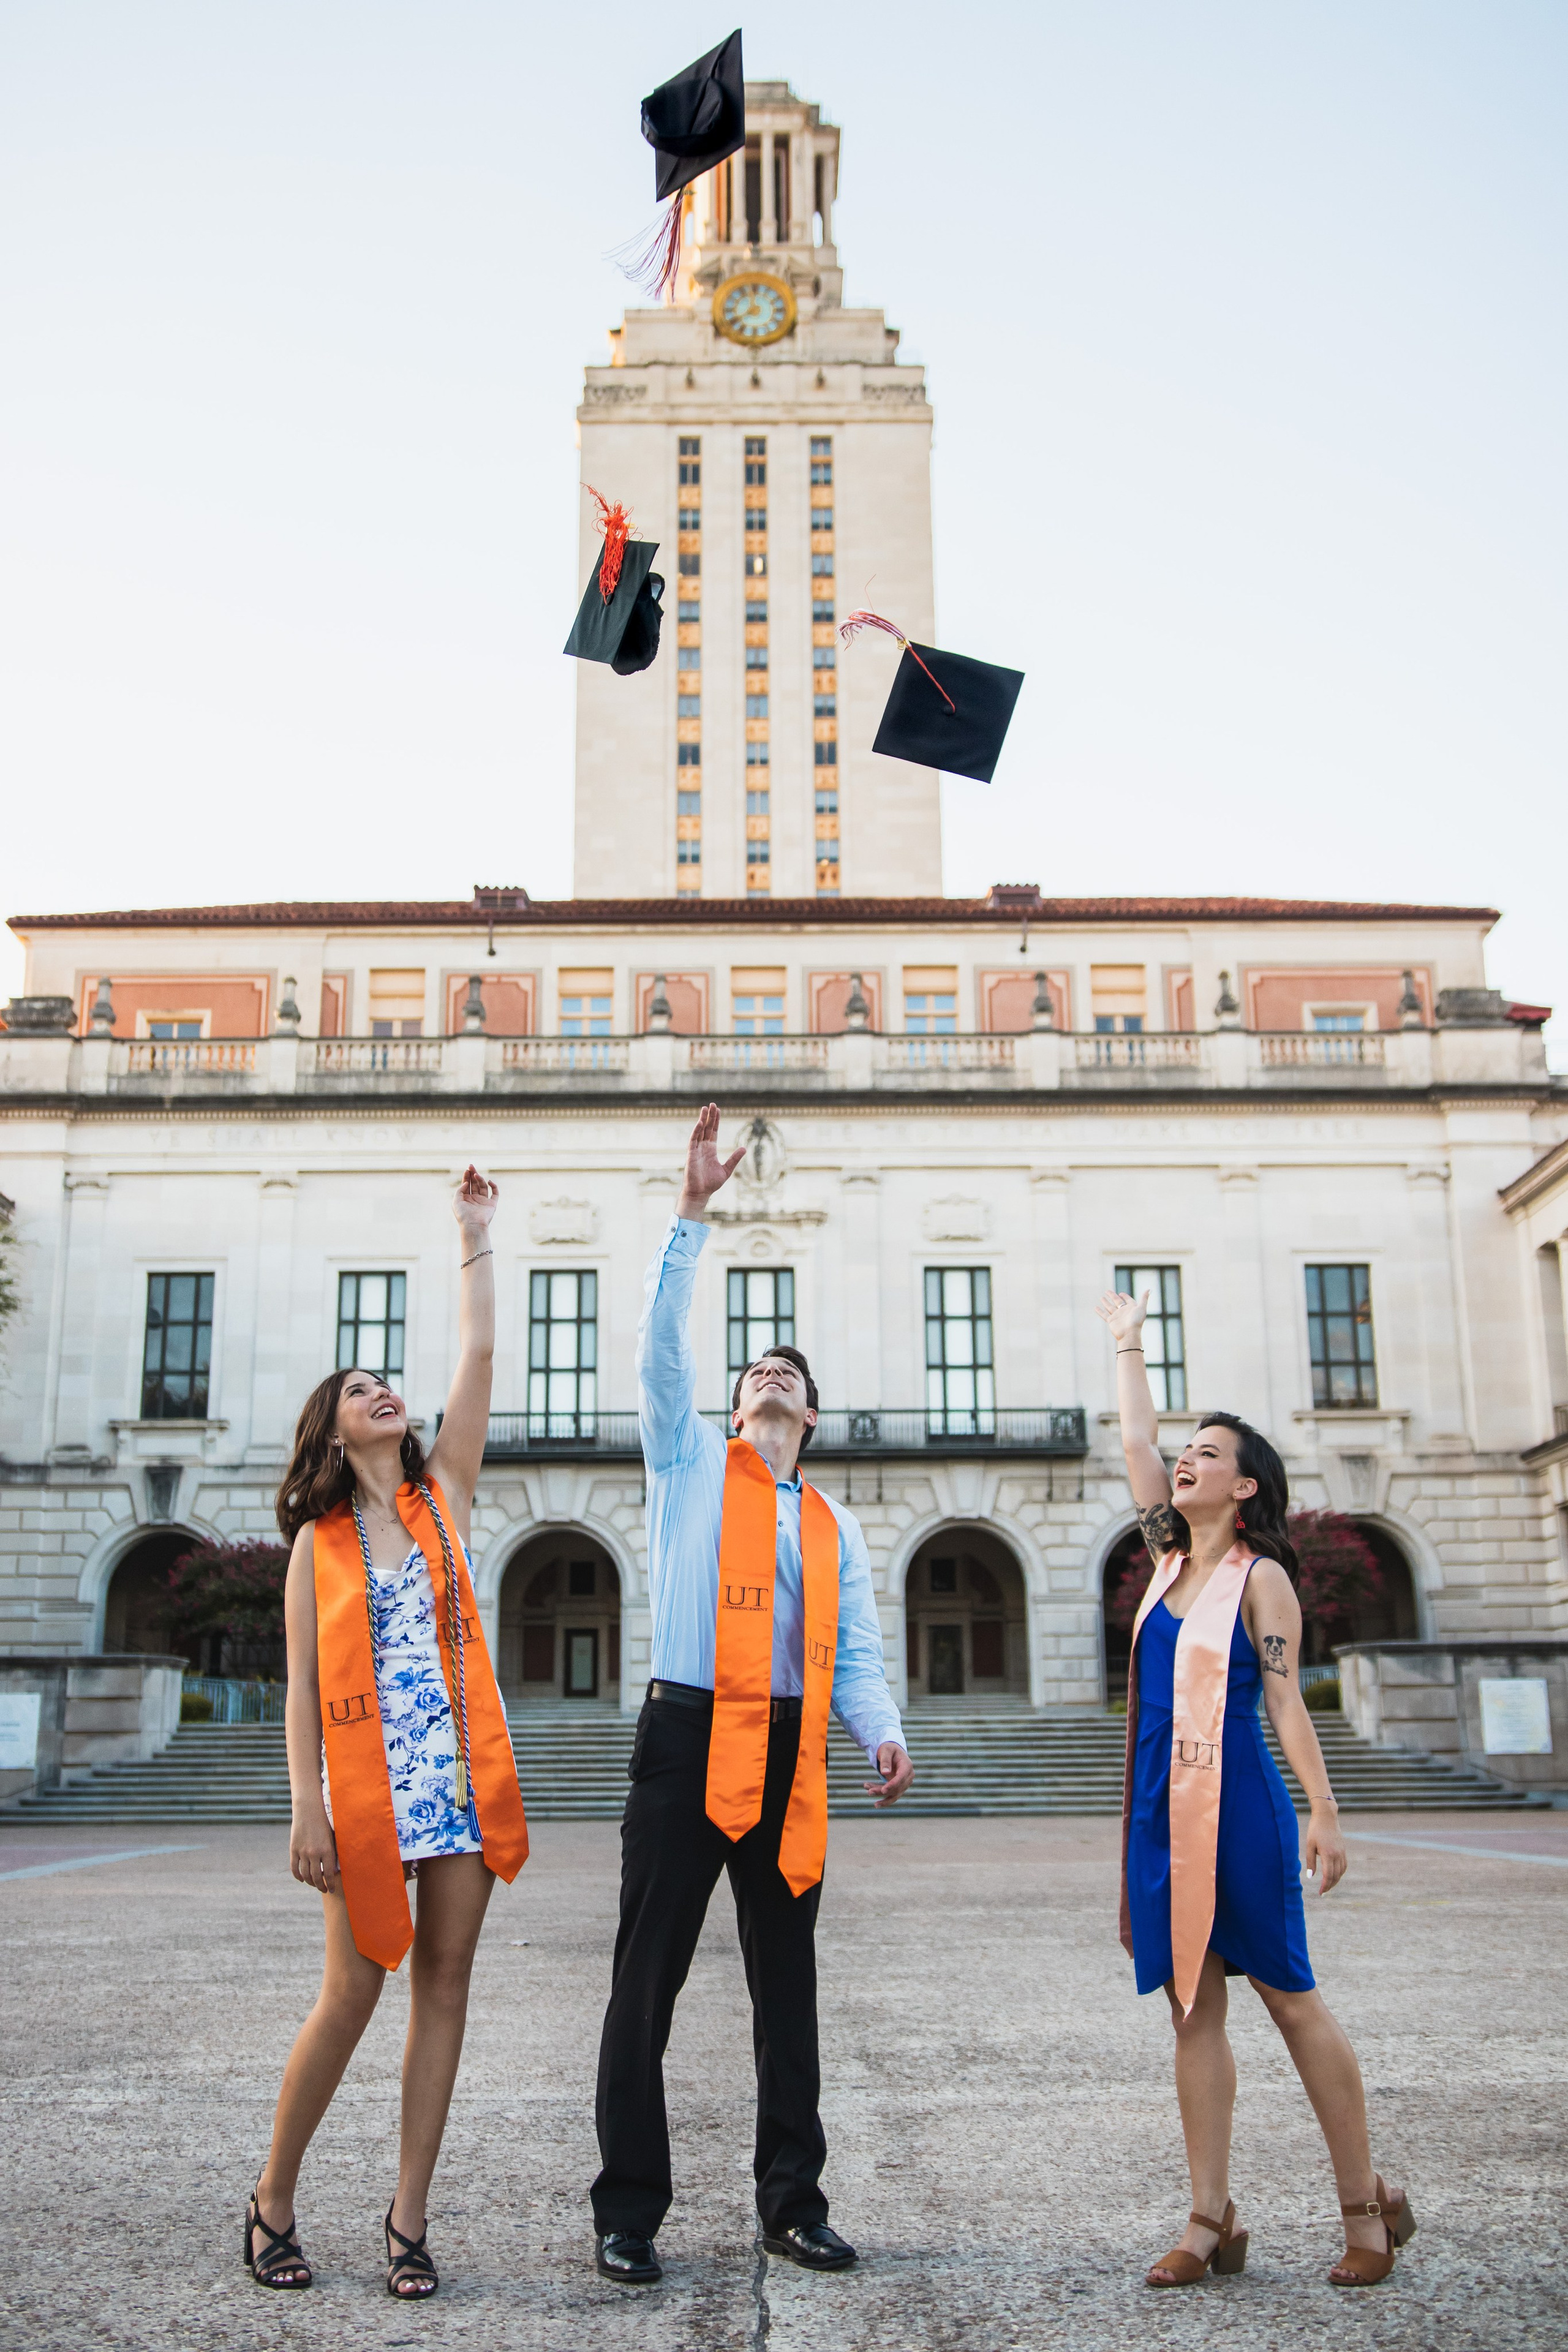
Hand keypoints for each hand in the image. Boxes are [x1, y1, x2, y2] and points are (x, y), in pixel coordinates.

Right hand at [290, 1812, 340, 1892]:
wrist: (309, 1809)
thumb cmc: (325, 1821)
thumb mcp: (332, 1836)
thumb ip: (333, 1852)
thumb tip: (333, 1870)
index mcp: (327, 1850)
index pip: (329, 1874)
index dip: (331, 1884)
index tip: (332, 1890)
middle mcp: (314, 1853)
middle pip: (316, 1877)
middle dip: (321, 1886)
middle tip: (324, 1890)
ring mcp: (302, 1852)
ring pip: (305, 1874)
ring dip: (310, 1883)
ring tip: (315, 1885)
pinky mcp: (293, 1849)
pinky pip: (294, 1868)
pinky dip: (298, 1876)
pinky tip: (302, 1879)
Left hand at [454, 1163, 498, 1239]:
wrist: (473, 1225)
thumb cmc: (463, 1215)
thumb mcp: (456, 1201)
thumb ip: (460, 1190)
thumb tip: (467, 1182)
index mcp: (466, 1198)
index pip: (467, 1185)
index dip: (467, 1176)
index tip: (467, 1169)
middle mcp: (475, 1199)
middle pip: (475, 1183)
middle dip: (473, 1174)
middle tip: (471, 1166)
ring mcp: (484, 1201)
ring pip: (483, 1186)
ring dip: (480, 1179)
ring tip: (476, 1175)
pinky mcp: (492, 1204)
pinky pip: (495, 1193)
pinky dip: (494, 1186)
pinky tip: (489, 1181)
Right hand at [675, 1103, 744, 1220]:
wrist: (700, 1193)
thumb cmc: (711, 1183)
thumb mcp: (727, 1169)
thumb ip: (734, 1158)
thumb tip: (744, 1148)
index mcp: (711, 1150)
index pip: (713, 1131)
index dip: (716, 1121)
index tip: (718, 1110)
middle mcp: (703, 1147)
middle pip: (706, 1128)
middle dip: (709, 1116)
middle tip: (712, 1104)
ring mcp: (696, 1149)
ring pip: (699, 1131)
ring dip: (702, 1119)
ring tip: (705, 1108)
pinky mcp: (691, 1154)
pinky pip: (693, 1140)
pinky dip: (696, 1131)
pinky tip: (700, 1122)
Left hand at [865, 1742, 912, 1807]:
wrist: (892, 1751)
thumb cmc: (889, 1749)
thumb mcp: (886, 1751)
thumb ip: (885, 1761)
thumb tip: (885, 1773)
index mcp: (907, 1765)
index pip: (901, 1777)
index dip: (893, 1784)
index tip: (883, 1791)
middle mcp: (908, 1776)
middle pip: (897, 1787)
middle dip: (883, 1791)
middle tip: (869, 1791)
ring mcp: (905, 1782)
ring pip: (894, 1794)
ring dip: (881, 1795)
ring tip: (869, 1792)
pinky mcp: (899, 1787)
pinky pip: (892, 1794)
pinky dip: (883, 1798)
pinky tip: (876, 1803)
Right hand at [1096, 1289, 1148, 1345]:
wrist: (1129, 1334)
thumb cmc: (1137, 1321)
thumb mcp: (1142, 1308)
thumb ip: (1144, 1298)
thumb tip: (1149, 1289)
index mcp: (1131, 1308)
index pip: (1128, 1300)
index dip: (1125, 1296)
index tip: (1121, 1293)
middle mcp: (1124, 1311)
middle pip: (1117, 1302)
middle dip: (1112, 1296)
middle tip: (1107, 1291)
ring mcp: (1117, 1316)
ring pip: (1110, 1307)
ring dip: (1105, 1302)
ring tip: (1101, 1297)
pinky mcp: (1111, 1320)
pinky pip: (1104, 1314)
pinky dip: (1100, 1311)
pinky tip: (1095, 1307)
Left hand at [1304, 1802, 1345, 1894]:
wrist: (1326, 1816)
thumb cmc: (1315, 1829)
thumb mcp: (1309, 1845)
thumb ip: (1310, 1861)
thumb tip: (1310, 1877)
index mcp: (1328, 1854)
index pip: (1328, 1875)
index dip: (1325, 1886)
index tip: (1320, 1893)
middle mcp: (1337, 1855)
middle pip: (1336, 1876)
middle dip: (1329, 1886)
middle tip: (1323, 1892)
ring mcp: (1342, 1852)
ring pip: (1341, 1872)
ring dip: (1335, 1880)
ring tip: (1328, 1885)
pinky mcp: (1344, 1850)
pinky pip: (1344, 1865)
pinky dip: (1340, 1873)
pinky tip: (1335, 1875)